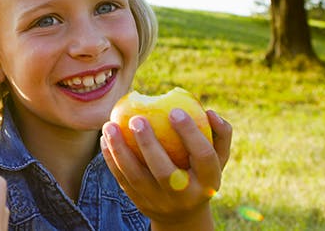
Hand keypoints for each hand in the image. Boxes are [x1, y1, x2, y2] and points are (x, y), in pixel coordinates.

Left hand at [100, 109, 231, 230]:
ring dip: (120, 150)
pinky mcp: (139, 202)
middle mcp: (185, 196)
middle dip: (149, 144)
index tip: (174, 110)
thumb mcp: (218, 159)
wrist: (183, 215)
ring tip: (110, 125)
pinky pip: (122, 179)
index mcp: (208, 182)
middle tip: (137, 119)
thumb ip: (220, 134)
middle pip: (165, 171)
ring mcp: (160, 202)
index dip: (190, 133)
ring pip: (136, 177)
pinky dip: (111, 158)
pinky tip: (105, 138)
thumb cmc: (201, 173)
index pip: (203, 156)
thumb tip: (208, 111)